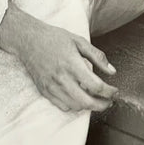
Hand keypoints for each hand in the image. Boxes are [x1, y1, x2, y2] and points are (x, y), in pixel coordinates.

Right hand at [0, 2, 117, 112]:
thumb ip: (97, 56)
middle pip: (87, 102)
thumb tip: (112, 71)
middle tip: (109, 101)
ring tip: (95, 99)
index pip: (96, 86)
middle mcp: (61, 78)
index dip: (109, 92)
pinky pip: (62, 106)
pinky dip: (74, 105)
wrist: (28, 39)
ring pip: (75, 106)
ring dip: (88, 106)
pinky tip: (79, 97)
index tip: (114, 91)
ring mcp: (52, 86)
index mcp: (72, 63)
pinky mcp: (44, 90)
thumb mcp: (78, 41)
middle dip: (102, 105)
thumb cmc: (54, 38)